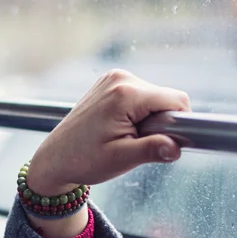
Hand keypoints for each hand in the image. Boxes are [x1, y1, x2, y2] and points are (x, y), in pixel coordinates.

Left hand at [25, 69, 190, 237]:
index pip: (177, 100)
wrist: (56, 158)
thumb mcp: (121, 159)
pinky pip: (141, 96)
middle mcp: (120, 78)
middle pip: (167, 98)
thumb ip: (152, 149)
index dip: (180, 124)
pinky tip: (120, 127)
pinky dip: (139, 112)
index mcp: (125, 94)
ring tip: (124, 136)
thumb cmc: (84, 159)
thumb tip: (177, 147)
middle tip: (135, 142)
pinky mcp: (110, 82)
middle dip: (162, 122)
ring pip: (155, 97)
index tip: (165, 142)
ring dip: (150, 118)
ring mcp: (113, 78)